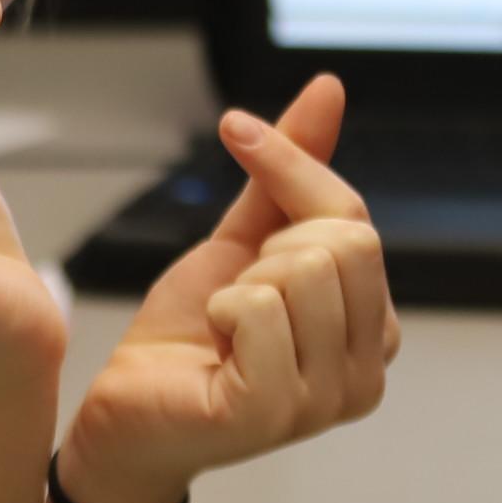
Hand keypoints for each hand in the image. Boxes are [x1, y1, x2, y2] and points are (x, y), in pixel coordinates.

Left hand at [58, 74, 399, 502]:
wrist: (128, 408)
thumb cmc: (190, 333)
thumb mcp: (245, 239)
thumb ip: (293, 173)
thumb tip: (328, 89)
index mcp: (373, 329)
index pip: (355, 218)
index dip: (291, 168)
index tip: (236, 132)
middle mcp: (368, 373)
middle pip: (340, 243)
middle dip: (267, 247)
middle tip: (236, 293)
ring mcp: (327, 401)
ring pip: (301, 272)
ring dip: (241, 284)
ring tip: (225, 325)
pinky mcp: (275, 413)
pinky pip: (258, 311)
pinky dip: (220, 310)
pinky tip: (213, 347)